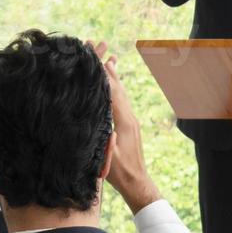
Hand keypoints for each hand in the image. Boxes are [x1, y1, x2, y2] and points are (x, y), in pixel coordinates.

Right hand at [88, 41, 159, 213]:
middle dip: (107, 69)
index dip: (102, 75)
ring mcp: (130, 121)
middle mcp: (129, 117)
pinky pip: (121, 101)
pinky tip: (113, 83)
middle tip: (99, 49)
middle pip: (117, 88)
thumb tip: (93, 115)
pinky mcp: (129, 126)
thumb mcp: (108, 154)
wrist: (137, 183)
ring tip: (109, 59)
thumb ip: (103, 135)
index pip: (111, 93)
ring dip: (113, 76)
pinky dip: (116, 89)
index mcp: (124, 121)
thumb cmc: (120, 173)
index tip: (93, 58)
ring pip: (120, 93)